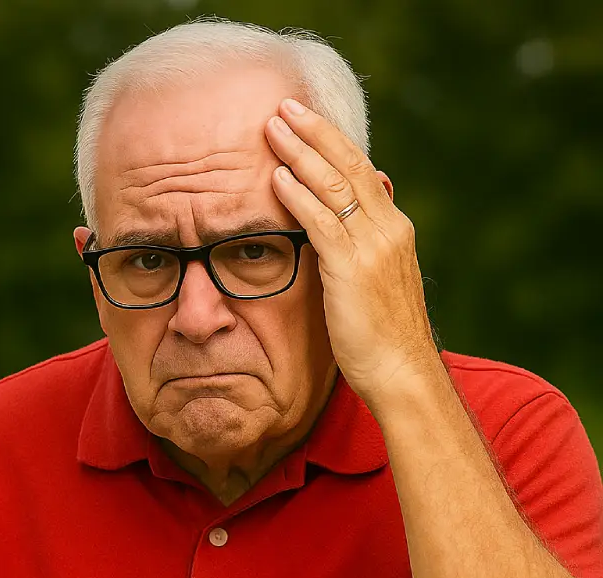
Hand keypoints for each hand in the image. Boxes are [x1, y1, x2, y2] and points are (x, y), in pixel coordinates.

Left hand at [265, 98, 441, 408]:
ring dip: (300, 153)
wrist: (402, 374)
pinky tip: (277, 178)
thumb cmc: (381, 337)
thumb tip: (344, 224)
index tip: (305, 119)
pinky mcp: (352, 269)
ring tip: (272, 129)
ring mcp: (373, 247)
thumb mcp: (373, 283)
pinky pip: (321, 223)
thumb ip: (359, 250)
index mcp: (395, 229)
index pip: (362, 171)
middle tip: (285, 106)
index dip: (333, 142)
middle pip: (348, 166)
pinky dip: (298, 196)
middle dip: (315, 133)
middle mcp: (389, 229)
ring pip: (333, 187)